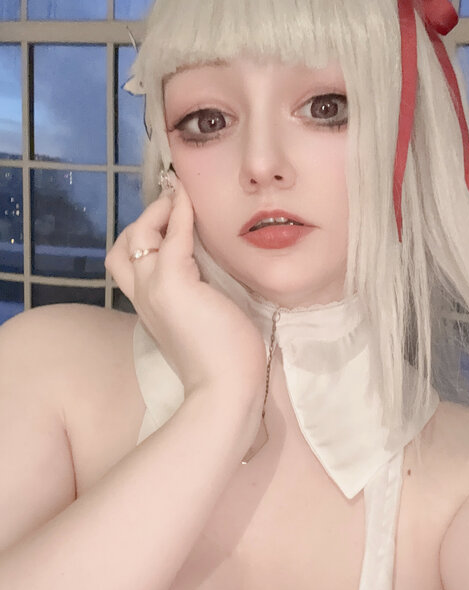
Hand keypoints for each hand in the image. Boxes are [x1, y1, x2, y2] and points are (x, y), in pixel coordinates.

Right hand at [105, 180, 266, 404]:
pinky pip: (171, 237)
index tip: (169, 222)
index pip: (129, 267)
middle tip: (171, 207)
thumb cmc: (225, 365)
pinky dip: (180, 214)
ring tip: (180, 198)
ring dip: (158, 212)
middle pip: (122, 248)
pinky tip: (191, 201)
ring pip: (138, 237)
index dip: (144, 241)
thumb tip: (216, 277)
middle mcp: (143, 299)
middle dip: (143, 222)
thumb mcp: (206, 322)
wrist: (225, 391)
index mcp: (150, 310)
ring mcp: (154, 290)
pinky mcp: (173, 284)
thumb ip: (200, 298)